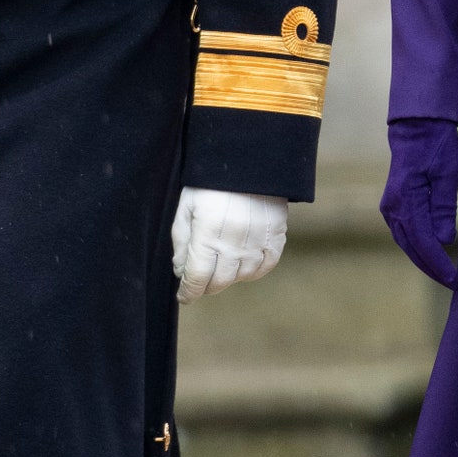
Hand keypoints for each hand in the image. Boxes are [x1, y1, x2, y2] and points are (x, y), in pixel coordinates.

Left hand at [172, 188, 287, 303]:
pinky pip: (265, 266)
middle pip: (219, 282)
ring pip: (242, 277)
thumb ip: (182, 242)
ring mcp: (258, 241)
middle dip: (206, 285)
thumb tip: (181, 272)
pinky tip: (242, 262)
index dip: (189, 292)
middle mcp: (234, 242)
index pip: (198, 277)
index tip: (185, 296)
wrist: (248, 160)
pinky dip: (252, 270)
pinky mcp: (276, 236)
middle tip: (200, 279)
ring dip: (228, 277)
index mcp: (208, 234)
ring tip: (221, 264)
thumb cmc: (210, 183)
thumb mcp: (186, 207)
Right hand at [380, 117, 457, 287]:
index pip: (422, 241)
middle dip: (431, 267)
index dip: (438, 262)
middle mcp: (392, 206)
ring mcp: (390, 206)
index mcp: (405, 199)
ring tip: (444, 273)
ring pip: (406, 242)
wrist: (416, 127)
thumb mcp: (449, 173)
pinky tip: (431, 254)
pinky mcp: (394, 204)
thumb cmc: (436, 145)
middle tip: (453, 283)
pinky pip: (405, 233)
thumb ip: (444, 207)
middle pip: (411, 247)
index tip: (455, 278)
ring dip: (423, 259)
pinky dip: (418, 247)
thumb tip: (444, 240)